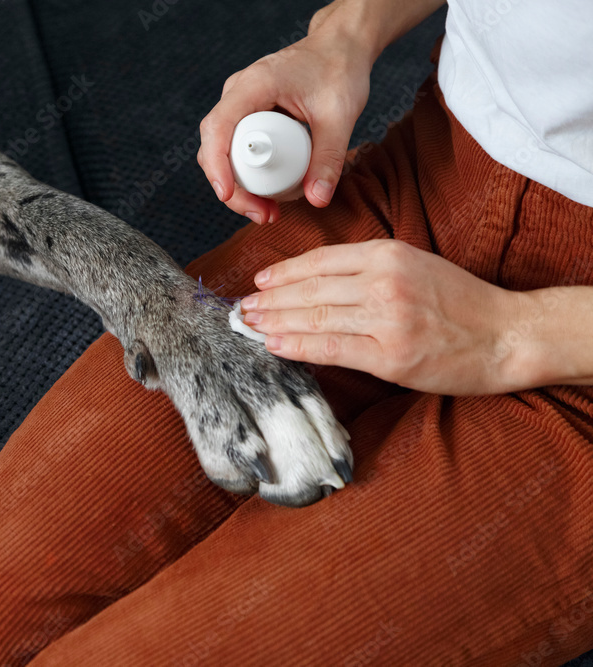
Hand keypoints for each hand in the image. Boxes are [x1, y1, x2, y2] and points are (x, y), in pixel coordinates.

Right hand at [198, 10, 373, 222]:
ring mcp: (240, 105)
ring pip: (222, 152)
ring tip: (268, 211)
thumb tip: (318, 199)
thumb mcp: (340, 114)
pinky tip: (269, 193)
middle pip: (215, 147)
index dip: (217, 164)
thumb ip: (329, 157)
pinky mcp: (247, 116)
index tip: (227, 194)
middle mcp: (238, 93)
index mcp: (254, 85)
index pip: (218, 127)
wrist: (341, 48)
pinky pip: (236, 149)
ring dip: (239, 186)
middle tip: (262, 214)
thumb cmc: (339, 69)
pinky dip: (248, 175)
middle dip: (232, 187)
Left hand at [239, 240, 524, 395]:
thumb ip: (369, 268)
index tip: (259, 282)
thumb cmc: (460, 303)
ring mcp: (387, 319)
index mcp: (388, 254)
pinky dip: (298, 346)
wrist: (506, 336)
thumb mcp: (415, 265)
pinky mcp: (390, 355)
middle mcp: (384, 282)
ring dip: (275, 323)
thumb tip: (314, 282)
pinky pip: (331, 349)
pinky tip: (275, 346)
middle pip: (310, 290)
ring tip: (250, 326)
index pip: (320, 261)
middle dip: (270, 300)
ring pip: (314, 318)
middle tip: (242, 309)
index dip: (283, 273)